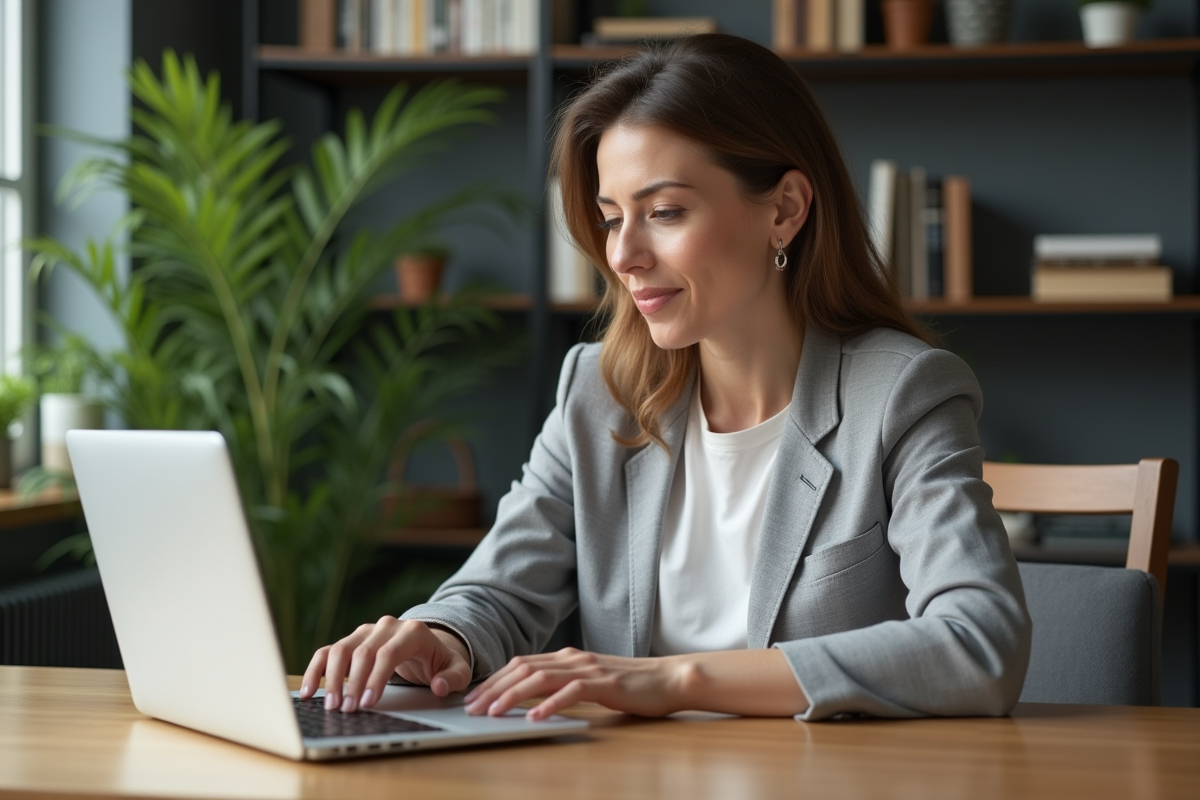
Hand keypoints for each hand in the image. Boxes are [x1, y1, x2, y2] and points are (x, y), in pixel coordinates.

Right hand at [300, 617, 471, 712]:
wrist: (427, 645)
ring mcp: (366, 631)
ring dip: (332, 678)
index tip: (368, 703)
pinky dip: (316, 669)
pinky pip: (328, 652)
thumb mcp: (456, 669)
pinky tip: (308, 691)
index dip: (376, 678)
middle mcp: (387, 626)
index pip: (389, 653)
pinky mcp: (352, 640)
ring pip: (341, 649)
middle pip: (363, 652)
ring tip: (329, 705)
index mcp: (413, 631)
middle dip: (353, 683)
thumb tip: (438, 686)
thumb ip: (453, 678)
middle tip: (346, 711)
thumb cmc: (440, 660)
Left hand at [463, 647, 681, 720]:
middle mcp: (573, 658)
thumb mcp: (589, 682)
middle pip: (523, 669)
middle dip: (494, 688)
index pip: (521, 664)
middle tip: (472, 708)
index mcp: (567, 657)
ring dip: (512, 696)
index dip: (494, 679)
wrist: (668, 678)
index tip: (474, 697)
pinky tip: (534, 718)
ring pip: (541, 678)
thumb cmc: (629, 685)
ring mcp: (589, 669)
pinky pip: (572, 692)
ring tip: (493, 713)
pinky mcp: (605, 684)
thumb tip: (531, 700)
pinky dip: (550, 704)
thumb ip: (563, 685)